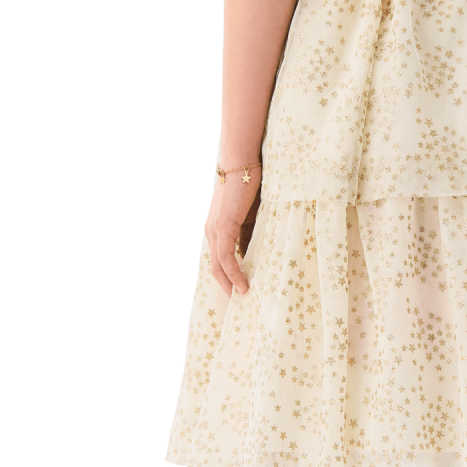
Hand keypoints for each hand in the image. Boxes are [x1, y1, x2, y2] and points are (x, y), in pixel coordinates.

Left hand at [206, 167, 262, 298]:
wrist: (243, 162)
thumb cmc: (250, 185)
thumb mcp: (252, 216)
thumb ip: (251, 234)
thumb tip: (256, 253)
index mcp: (216, 229)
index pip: (219, 260)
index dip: (227, 277)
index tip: (238, 292)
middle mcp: (211, 231)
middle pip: (214, 268)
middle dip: (226, 287)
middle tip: (238, 304)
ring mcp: (214, 230)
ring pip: (218, 266)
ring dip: (230, 285)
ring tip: (243, 298)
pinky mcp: (222, 227)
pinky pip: (226, 258)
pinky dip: (234, 274)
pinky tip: (243, 286)